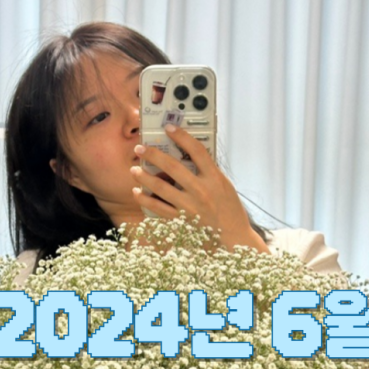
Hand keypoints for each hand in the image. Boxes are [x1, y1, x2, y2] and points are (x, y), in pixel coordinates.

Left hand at [130, 124, 266, 252]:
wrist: (234, 239)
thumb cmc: (230, 211)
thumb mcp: (225, 186)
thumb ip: (209, 172)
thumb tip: (189, 157)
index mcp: (215, 179)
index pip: (197, 151)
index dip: (182, 137)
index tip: (169, 128)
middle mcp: (202, 191)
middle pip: (173, 167)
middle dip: (153, 155)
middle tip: (140, 149)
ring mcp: (190, 207)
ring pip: (161, 188)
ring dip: (144, 177)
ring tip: (135, 170)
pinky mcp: (182, 222)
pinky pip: (158, 208)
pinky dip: (146, 200)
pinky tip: (138, 193)